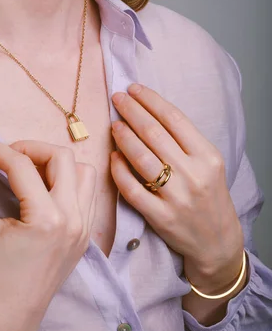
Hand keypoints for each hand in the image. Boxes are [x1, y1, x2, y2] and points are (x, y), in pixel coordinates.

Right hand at [0, 136, 96, 330]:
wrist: (7, 321)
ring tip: (27, 171)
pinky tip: (43, 189)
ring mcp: (84, 229)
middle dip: (31, 148)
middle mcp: (74, 220)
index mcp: (47, 219)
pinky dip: (68, 181)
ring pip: (83, 173)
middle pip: (63, 158)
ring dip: (55, 164)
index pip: (22, 166)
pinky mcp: (84, 236)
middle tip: (5, 156)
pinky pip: (87, 193)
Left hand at [110, 83, 243, 289]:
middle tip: (117, 98)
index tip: (134, 89)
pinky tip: (113, 156)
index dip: (150, 100)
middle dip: (132, 111)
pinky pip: (132, 188)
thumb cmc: (208, 195)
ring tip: (114, 124)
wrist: (217, 242)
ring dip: (123, 136)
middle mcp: (193, 174)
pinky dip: (119, 170)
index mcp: (208, 156)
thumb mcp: (208, 164)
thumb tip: (149, 112)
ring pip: (141, 157)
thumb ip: (184, 141)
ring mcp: (176, 197)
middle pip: (154, 133)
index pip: (174, 118)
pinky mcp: (160, 217)